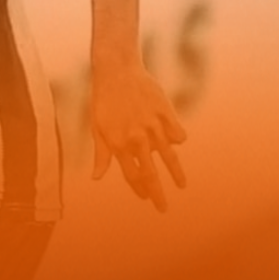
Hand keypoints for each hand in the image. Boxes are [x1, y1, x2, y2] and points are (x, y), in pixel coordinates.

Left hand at [91, 60, 186, 211]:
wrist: (116, 70)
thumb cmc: (102, 100)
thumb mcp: (97, 128)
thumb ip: (101, 155)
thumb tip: (96, 178)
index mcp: (118, 144)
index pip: (132, 175)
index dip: (139, 189)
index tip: (146, 199)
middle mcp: (137, 139)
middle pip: (150, 173)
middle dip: (157, 193)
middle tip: (163, 209)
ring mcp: (153, 126)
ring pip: (168, 156)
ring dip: (175, 173)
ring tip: (182, 185)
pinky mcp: (165, 113)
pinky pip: (177, 132)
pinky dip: (177, 140)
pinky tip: (176, 143)